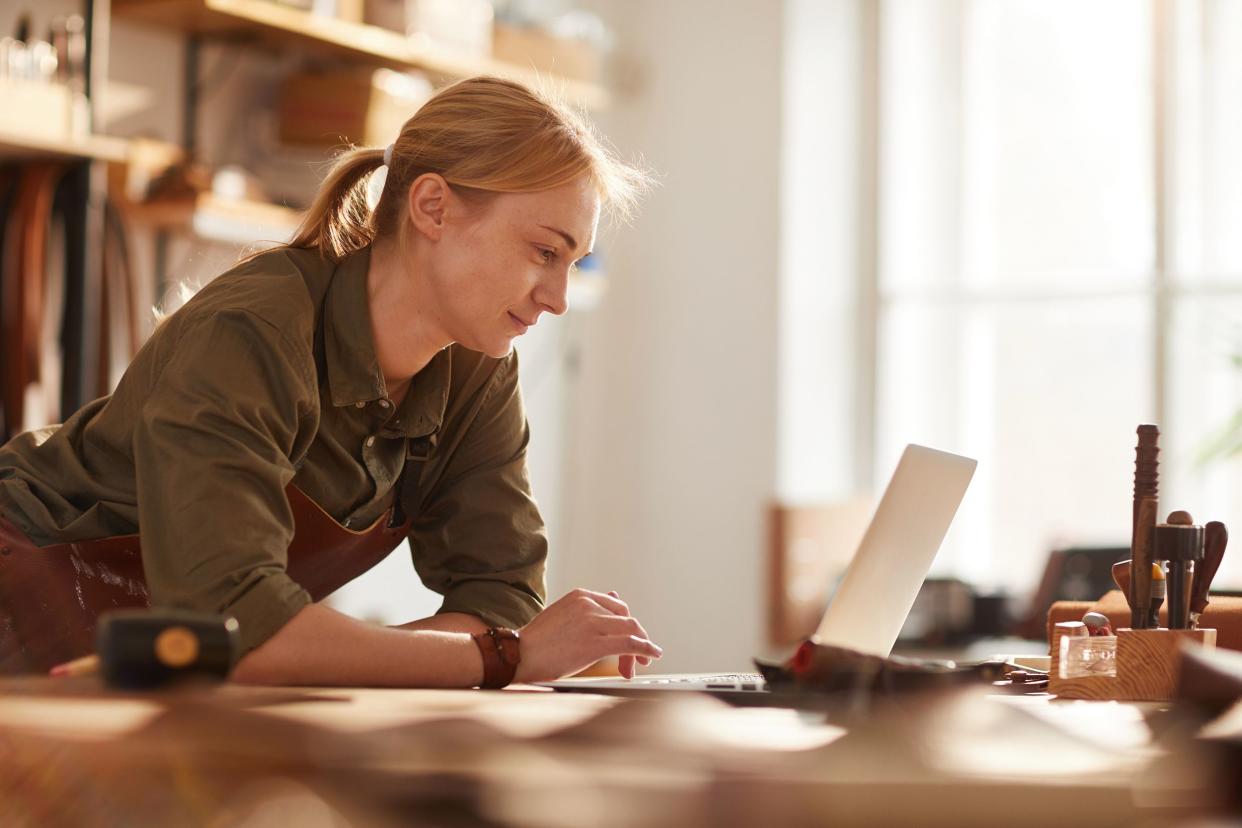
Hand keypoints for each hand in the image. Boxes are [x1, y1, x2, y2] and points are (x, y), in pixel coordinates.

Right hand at [514, 588, 661, 682]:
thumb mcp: (565, 615)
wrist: (518, 655)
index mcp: (581, 595)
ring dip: (640, 648)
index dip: (627, 626)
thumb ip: (589, 609)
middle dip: (636, 638)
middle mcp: (589, 604)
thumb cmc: (538, 641)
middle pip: (627, 618)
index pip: (617, 607)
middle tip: (635, 659)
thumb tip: (614, 596)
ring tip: (639, 664)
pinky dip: (645, 649)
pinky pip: (630, 643)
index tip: (629, 641)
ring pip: (632, 630)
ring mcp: (593, 622)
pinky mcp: (595, 643)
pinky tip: (650, 656)